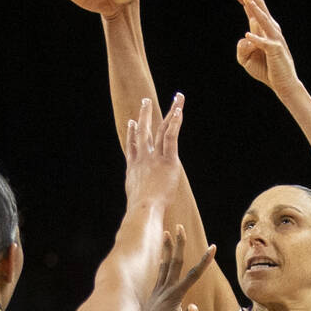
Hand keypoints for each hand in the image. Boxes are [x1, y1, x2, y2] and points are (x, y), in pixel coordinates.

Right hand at [124, 92, 183, 209]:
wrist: (144, 209)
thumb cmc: (140, 211)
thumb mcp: (134, 202)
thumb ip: (136, 199)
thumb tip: (135, 211)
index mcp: (133, 168)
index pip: (132, 146)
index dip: (131, 133)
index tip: (131, 122)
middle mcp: (143, 158)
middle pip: (143, 132)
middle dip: (144, 115)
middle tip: (145, 102)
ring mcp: (155, 157)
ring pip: (162, 129)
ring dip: (169, 112)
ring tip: (176, 98)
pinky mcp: (169, 160)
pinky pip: (171, 137)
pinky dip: (175, 123)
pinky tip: (179, 111)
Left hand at [139, 227, 214, 310]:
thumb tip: (195, 308)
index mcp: (176, 295)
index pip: (193, 274)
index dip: (204, 261)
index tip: (213, 247)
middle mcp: (166, 288)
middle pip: (175, 261)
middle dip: (179, 243)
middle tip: (180, 226)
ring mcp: (159, 289)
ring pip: (165, 263)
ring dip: (167, 247)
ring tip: (166, 232)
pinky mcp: (153, 293)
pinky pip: (158, 272)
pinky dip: (161, 261)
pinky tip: (161, 256)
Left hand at [222, 0, 299, 94]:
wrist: (282, 84)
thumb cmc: (265, 69)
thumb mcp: (246, 59)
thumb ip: (241, 48)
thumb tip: (244, 38)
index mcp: (261, 28)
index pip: (249, 8)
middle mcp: (269, 28)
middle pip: (258, 6)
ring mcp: (273, 38)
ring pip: (263, 20)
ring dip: (255, 10)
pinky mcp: (275, 50)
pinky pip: (264, 43)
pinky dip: (256, 40)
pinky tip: (248, 35)